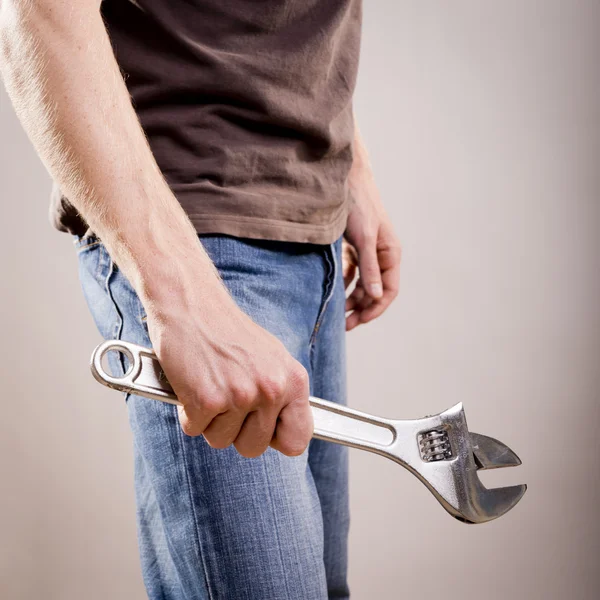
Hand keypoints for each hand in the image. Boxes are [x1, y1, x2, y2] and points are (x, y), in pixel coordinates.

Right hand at [145, 288, 311, 458]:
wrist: (192, 304)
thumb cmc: (227, 330)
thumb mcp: (272, 358)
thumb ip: (282, 394)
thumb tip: (286, 433)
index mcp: (293, 380)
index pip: (298, 439)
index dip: (277, 440)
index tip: (265, 432)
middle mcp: (271, 390)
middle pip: (254, 448)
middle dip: (236, 431)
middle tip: (227, 400)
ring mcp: (240, 396)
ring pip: (221, 441)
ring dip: (210, 421)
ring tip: (210, 386)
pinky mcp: (207, 400)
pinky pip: (195, 429)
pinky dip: (188, 412)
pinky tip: (193, 385)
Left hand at [344, 155, 400, 330]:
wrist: (342, 179)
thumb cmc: (357, 205)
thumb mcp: (364, 238)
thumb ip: (369, 268)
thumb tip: (375, 296)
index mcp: (390, 254)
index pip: (388, 290)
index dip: (376, 308)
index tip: (359, 321)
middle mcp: (381, 255)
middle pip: (373, 290)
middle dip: (360, 308)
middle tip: (343, 325)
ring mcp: (366, 251)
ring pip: (361, 283)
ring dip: (351, 299)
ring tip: (336, 313)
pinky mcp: (352, 246)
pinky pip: (350, 272)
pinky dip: (343, 282)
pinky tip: (333, 291)